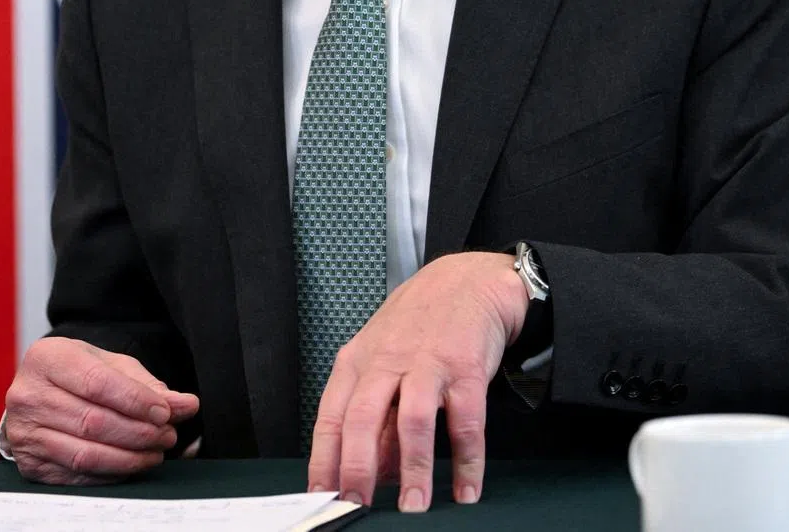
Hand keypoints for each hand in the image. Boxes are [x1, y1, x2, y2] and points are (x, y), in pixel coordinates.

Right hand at [4, 337, 199, 483]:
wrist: (40, 392)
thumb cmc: (80, 373)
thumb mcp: (112, 366)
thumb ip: (147, 385)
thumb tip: (186, 405)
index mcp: (48, 358)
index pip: (97, 383)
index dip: (136, 401)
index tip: (166, 412)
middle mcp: (28, 395)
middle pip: (93, 421)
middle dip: (139, 432)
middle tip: (168, 435)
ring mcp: (23, 432)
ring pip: (85, 453)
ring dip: (129, 457)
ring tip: (156, 451)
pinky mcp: (28, 464)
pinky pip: (75, 476)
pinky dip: (110, 474)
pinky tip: (131, 465)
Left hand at [307, 251, 528, 512]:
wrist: (466, 280)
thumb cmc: (418, 321)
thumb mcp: (383, 357)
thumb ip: (376, 413)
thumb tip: (371, 471)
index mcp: (359, 360)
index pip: (331, 416)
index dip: (324, 460)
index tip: (322, 497)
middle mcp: (388, 361)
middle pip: (364, 418)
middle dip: (358, 469)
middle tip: (357, 508)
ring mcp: (428, 363)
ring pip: (413, 421)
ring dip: (412, 469)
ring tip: (413, 506)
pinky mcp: (466, 369)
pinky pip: (465, 421)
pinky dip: (467, 460)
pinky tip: (466, 489)